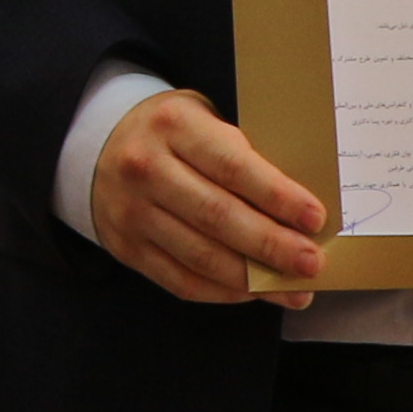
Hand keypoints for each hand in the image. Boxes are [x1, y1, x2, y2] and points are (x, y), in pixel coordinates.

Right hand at [88, 89, 331, 307]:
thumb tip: (298, 210)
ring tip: (295, 289)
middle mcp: (147, 168)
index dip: (276, 196)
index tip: (315, 218)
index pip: (232, 166)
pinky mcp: (127, 248)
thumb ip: (242, 154)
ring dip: (254, 280)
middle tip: (312, 263)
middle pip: (218, 216)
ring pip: (201, 257)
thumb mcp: (203, 118)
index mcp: (174, 125)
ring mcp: (132, 212)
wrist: (97, 145)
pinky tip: (255, 293)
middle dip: (272, 245)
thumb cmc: (172, 133)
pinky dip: (224, 292)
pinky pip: (181, 281)